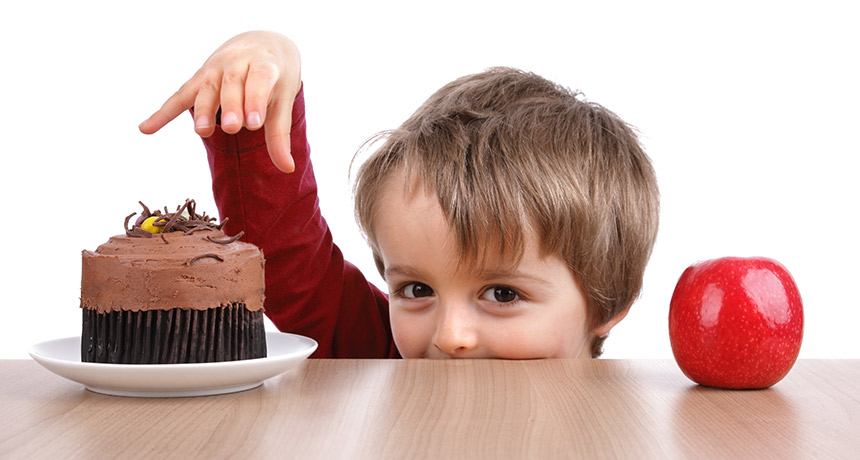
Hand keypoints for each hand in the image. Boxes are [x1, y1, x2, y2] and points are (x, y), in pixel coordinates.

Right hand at [139, 31, 301, 172]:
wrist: (261, 45)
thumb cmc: (276, 77)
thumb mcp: (283, 100)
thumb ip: (280, 134)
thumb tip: (288, 169)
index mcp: (263, 63)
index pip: (259, 79)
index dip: (255, 99)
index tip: (255, 123)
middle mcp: (237, 61)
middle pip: (231, 84)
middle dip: (230, 105)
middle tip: (233, 128)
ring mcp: (215, 68)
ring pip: (206, 88)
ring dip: (203, 110)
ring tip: (203, 132)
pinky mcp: (199, 78)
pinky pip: (179, 95)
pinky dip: (163, 112)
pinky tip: (145, 129)